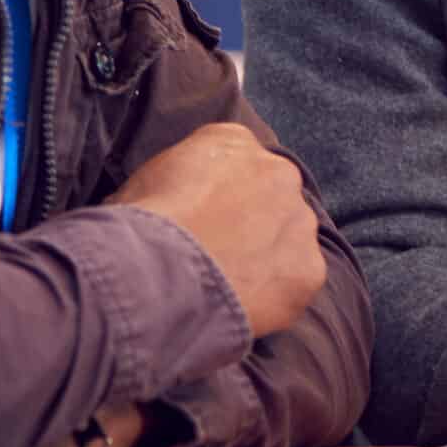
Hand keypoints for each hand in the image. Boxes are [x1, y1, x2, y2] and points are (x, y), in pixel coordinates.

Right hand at [108, 122, 324, 337]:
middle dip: (252, 222)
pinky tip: (242, 305)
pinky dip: (276, 296)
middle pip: (272, 196)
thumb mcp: (146, 180)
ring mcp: (299, 220)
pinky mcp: (309, 269)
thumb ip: (180, 178)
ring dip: (267, 258)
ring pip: (290, 238)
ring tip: (228, 285)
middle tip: (218, 254)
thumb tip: (178, 202)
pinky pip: (297, 282)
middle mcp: (278, 171)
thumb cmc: (137, 226)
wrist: (154, 275)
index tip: (203, 219)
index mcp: (233, 141)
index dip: (220, 195)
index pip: (238, 162)